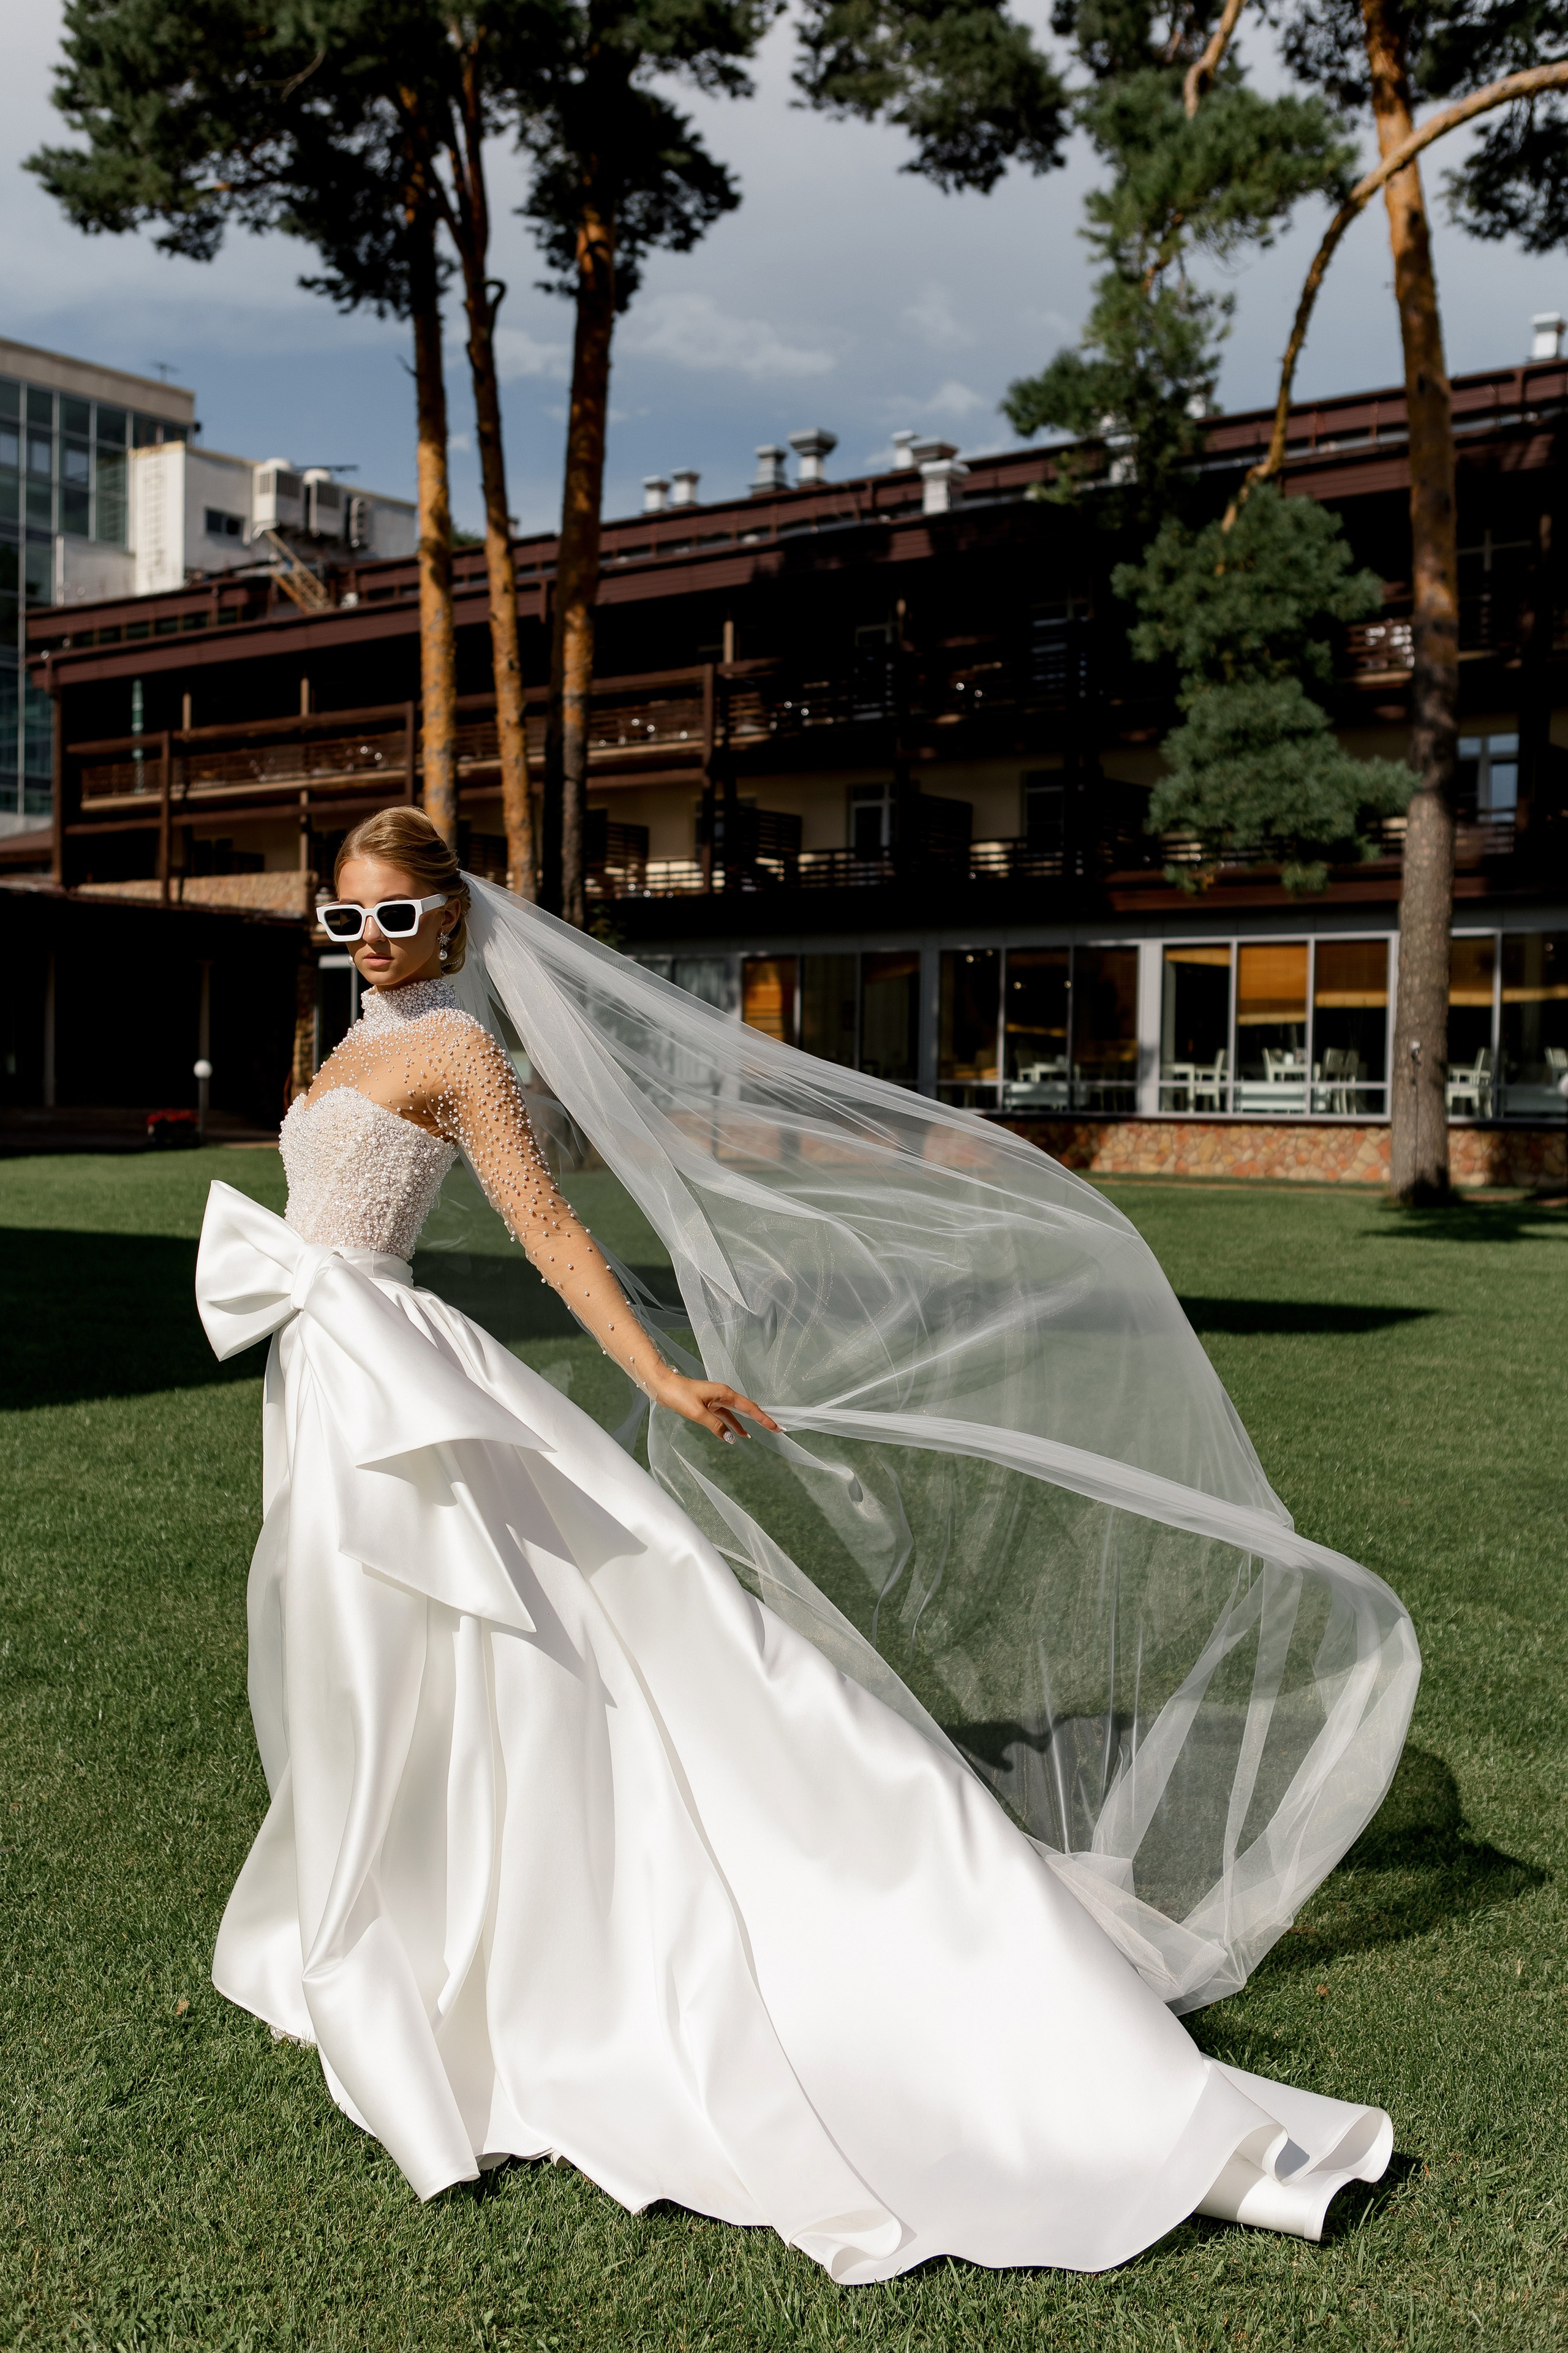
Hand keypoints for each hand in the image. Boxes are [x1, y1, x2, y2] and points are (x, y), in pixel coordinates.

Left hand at [652, 1372, 779, 1441]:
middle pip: (747, 1409)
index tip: (776, 1426)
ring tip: (757, 1435)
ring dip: (746, 1423)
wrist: (663, 1385)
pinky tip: (735, 1434)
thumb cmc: (679, 1395)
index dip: (764, 1418)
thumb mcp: (698, 1413)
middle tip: (776, 1428)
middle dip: (761, 1419)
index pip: (750, 1408)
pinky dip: (732, 1424)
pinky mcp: (709, 1403)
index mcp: (725, 1393)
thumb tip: (730, 1438)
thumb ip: (716, 1426)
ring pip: (736, 1413)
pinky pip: (725, 1415)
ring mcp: (717, 1399)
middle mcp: (724, 1395)